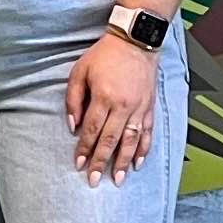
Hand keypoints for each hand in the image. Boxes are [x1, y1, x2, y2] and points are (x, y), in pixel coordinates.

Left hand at [67, 34, 160, 181]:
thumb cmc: (104, 55)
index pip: (92, 130)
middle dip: (101, 162)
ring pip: (131, 141)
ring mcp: (139, 108)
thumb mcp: (80, 71)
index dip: (85, 149)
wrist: (135, 41)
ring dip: (124, 162)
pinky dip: (144, 149)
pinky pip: (147, 132)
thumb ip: (73, 99)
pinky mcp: (150, 107)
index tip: (79, 164)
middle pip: (110, 140)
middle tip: (94, 180)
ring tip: (118, 179)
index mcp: (103, 97)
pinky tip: (139, 162)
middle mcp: (123, 106)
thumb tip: (72, 125)